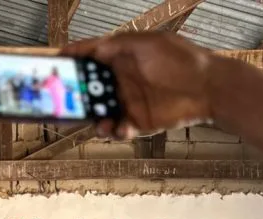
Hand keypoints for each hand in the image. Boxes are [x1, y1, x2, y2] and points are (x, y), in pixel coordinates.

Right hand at [62, 33, 214, 139]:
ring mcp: (128, 104)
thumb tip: (89, 49)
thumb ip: (117, 45)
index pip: (88, 62)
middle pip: (89, 92)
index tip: (53, 68)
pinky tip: (122, 128)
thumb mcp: (147, 43)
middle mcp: (120, 83)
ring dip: (94, 119)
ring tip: (100, 122)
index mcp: (120, 60)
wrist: (209, 88)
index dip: (71, 64)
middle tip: (65, 103)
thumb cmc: (181, 60)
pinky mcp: (138, 123)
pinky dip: (115, 131)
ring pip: (99, 115)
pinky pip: (118, 130)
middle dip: (76, 98)